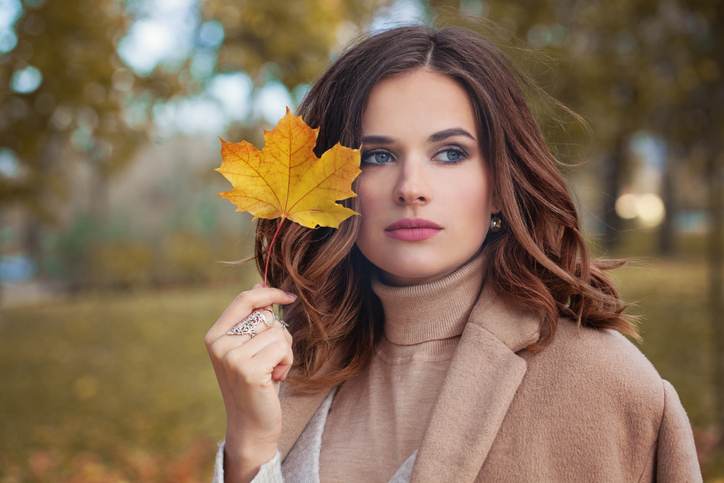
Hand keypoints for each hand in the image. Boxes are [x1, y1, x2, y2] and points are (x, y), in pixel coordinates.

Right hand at [204, 282, 296, 456]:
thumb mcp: (250, 348)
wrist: (251, 425)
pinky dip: (286, 362)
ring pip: (278, 332)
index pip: (244, 299)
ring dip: (284, 352)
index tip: (289, 297)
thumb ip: (252, 318)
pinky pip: (282, 348)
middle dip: (279, 335)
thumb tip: (260, 282)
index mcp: (215, 336)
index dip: (269, 293)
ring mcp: (232, 358)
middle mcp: (219, 345)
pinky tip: (274, 379)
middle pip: (266, 317)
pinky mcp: (248, 370)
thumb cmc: (255, 384)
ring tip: (271, 371)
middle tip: (270, 360)